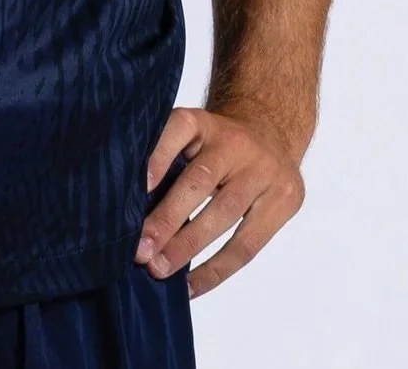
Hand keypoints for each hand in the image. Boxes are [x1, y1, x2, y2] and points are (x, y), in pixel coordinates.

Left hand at [137, 105, 306, 294]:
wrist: (272, 133)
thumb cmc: (214, 146)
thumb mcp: (190, 137)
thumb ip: (163, 160)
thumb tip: (123, 209)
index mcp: (204, 122)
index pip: (178, 130)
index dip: (157, 158)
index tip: (135, 189)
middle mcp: (236, 142)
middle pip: (201, 181)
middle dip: (167, 219)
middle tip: (140, 251)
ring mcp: (264, 170)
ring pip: (225, 214)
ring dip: (189, 247)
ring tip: (159, 270)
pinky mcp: (284, 200)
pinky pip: (248, 244)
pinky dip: (217, 270)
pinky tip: (191, 285)